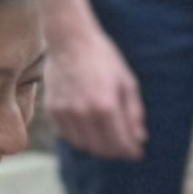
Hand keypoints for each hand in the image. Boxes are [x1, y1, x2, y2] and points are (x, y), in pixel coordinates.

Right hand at [43, 3, 146, 159]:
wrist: (70, 40)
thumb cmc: (102, 58)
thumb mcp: (127, 82)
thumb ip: (134, 113)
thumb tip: (139, 138)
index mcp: (106, 105)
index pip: (120, 142)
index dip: (131, 151)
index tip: (137, 153)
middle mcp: (84, 113)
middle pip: (102, 149)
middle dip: (116, 151)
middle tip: (124, 146)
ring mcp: (66, 113)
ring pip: (83, 145)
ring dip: (97, 146)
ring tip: (107, 136)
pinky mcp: (53, 110)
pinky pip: (68, 135)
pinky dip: (80, 137)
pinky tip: (89, 126)